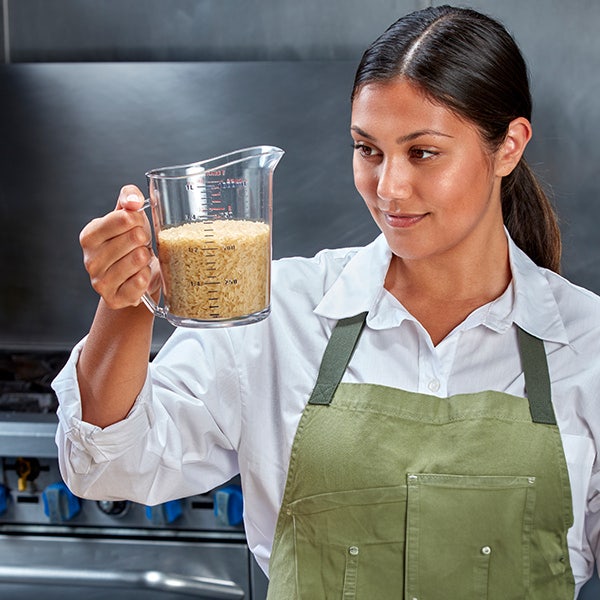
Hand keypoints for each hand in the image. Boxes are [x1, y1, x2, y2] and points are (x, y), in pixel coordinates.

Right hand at [79, 185, 159, 309]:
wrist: (136, 277)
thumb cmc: (132, 243)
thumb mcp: (129, 216)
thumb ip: (129, 197)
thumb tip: (133, 199)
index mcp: (89, 235)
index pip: (123, 218)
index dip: (138, 220)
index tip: (137, 225)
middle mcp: (90, 260)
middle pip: (134, 239)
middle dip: (144, 240)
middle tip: (140, 245)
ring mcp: (99, 282)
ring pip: (138, 260)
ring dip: (146, 258)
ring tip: (141, 259)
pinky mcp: (113, 298)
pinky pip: (140, 282)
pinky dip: (146, 276)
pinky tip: (141, 274)